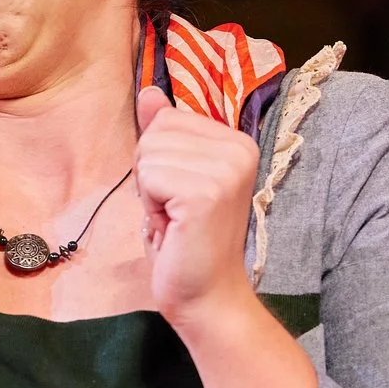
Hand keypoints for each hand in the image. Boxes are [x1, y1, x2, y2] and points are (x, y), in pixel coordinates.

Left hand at [134, 86, 260, 328]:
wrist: (208, 296)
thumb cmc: (188, 242)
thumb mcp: (172, 177)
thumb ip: (162, 133)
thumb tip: (149, 91)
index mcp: (238, 142)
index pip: (167, 118)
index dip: (159, 159)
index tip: (180, 195)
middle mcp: (240, 149)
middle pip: (155, 132)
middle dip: (151, 173)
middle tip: (176, 211)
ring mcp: (226, 170)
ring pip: (148, 153)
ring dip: (149, 192)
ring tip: (176, 220)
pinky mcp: (206, 192)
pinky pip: (148, 176)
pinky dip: (150, 205)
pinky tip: (173, 227)